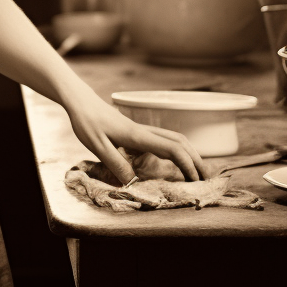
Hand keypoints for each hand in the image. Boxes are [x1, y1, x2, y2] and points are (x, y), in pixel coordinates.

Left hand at [66, 95, 207, 184]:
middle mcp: (144, 131)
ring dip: (188, 153)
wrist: (81, 103)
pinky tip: (174, 161)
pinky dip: (176, 150)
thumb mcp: (97, 146)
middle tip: (206, 179)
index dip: (187, 164)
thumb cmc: (87, 122)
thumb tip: (135, 183)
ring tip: (196, 171)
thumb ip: (115, 164)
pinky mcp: (137, 132)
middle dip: (196, 159)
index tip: (195, 181)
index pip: (172, 148)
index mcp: (137, 136)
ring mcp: (142, 130)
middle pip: (180, 141)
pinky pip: (162, 140)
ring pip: (173, 139)